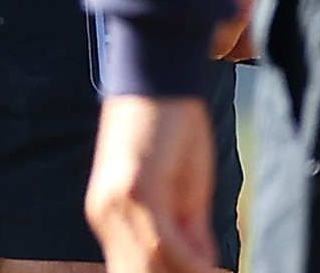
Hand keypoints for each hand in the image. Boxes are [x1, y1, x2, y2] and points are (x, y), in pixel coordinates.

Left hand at [87, 92, 217, 272]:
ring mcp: (116, 204)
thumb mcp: (187, 184)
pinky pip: (160, 243)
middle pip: (136, 271)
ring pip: (146, 266)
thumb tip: (203, 266)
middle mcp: (106, 214)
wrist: (160, 68)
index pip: (135, 266)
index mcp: (112, 213)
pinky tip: (213, 270)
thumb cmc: (173, 120)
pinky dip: (190, 263)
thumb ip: (190, 228)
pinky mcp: (135, 191)